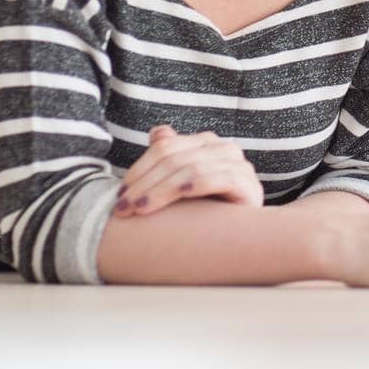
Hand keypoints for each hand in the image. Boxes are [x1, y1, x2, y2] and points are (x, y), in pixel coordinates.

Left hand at [115, 125, 262, 216]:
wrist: (246, 235)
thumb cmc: (209, 208)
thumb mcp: (183, 183)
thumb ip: (171, 156)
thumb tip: (158, 133)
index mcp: (206, 143)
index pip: (165, 147)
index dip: (138, 168)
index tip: (120, 194)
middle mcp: (223, 148)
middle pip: (174, 157)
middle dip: (144, 183)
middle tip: (123, 207)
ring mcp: (239, 165)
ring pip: (191, 168)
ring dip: (160, 189)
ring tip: (140, 210)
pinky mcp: (249, 185)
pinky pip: (219, 178)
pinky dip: (196, 184)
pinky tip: (179, 195)